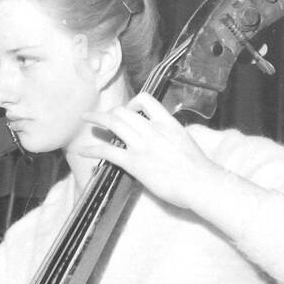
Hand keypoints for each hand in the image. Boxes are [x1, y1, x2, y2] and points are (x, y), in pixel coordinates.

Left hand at [80, 93, 222, 211]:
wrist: (200, 182)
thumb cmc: (198, 168)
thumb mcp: (184, 142)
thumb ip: (170, 136)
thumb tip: (163, 140)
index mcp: (167, 123)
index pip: (146, 100)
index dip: (132, 102)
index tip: (129, 110)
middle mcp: (152, 129)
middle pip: (124, 111)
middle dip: (110, 112)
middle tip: (102, 118)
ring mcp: (142, 145)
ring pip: (113, 123)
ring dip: (96, 119)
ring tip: (86, 119)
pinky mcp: (134, 162)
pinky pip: (107, 151)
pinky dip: (92, 149)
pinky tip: (82, 150)